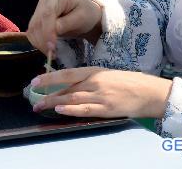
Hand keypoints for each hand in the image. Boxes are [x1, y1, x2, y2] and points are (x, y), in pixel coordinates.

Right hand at [26, 0, 102, 56]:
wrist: (84, 14)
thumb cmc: (86, 14)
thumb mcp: (82, 17)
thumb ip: (68, 22)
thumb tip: (55, 29)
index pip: (46, 14)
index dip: (47, 31)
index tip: (52, 46)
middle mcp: (44, 2)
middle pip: (36, 23)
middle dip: (43, 41)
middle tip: (53, 55)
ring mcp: (39, 11)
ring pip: (32, 30)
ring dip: (39, 44)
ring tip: (52, 53)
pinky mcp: (37, 20)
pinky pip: (32, 33)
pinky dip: (38, 43)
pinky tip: (48, 49)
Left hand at [30, 67, 172, 118]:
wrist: (148, 92)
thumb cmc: (126, 82)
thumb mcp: (105, 75)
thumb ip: (87, 80)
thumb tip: (67, 86)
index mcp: (94, 71)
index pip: (67, 73)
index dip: (50, 77)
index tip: (35, 81)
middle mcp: (95, 82)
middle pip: (66, 87)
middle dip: (48, 93)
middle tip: (33, 99)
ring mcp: (100, 95)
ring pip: (72, 98)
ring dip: (54, 103)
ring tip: (40, 106)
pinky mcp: (106, 108)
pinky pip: (85, 109)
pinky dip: (71, 109)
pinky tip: (60, 110)